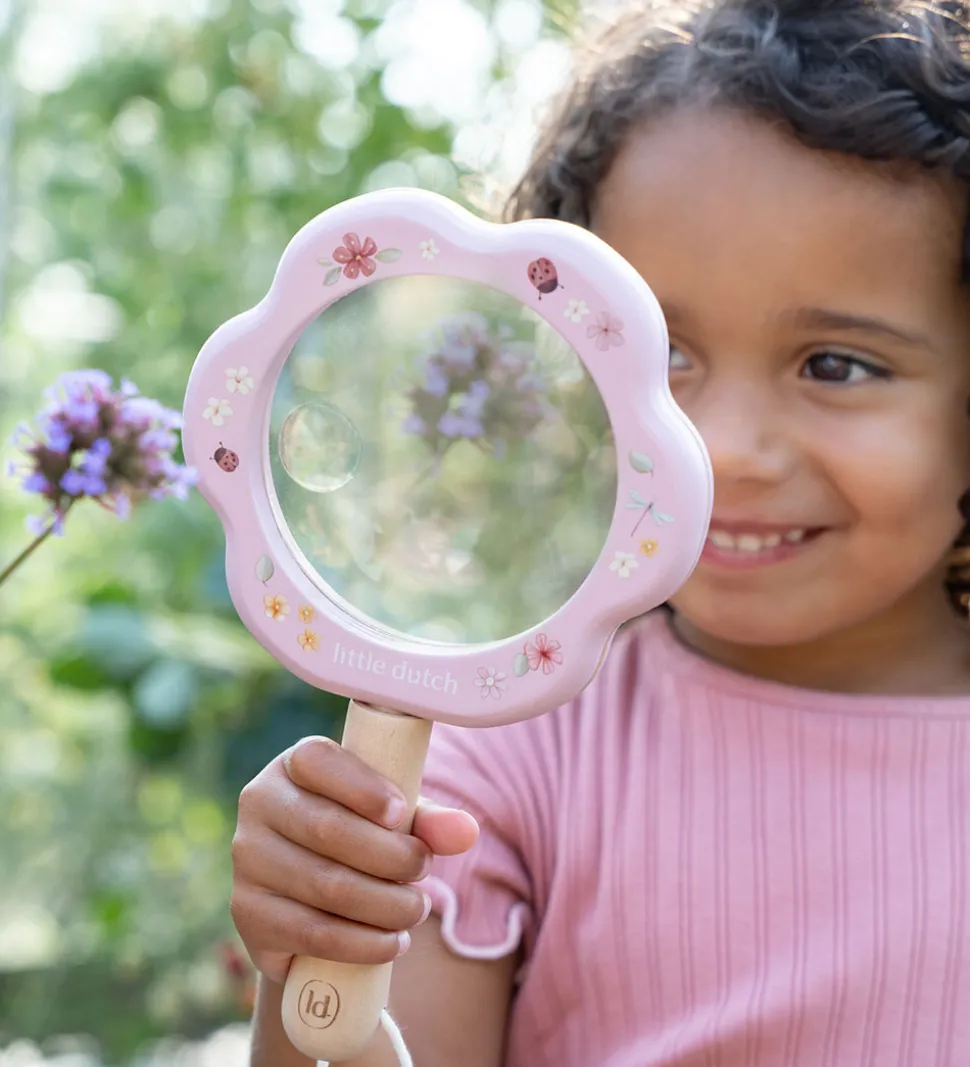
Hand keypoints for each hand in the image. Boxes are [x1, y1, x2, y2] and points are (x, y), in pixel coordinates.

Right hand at [230, 735, 478, 983]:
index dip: (362, 787)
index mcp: (293, 765)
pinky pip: (312, 932)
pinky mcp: (248, 913)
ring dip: (384, 903)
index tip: (401, 813)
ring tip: (416, 909)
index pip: (319, 761)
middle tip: (423, 871)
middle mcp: (259, 804)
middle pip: (328, 828)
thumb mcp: (392, 819)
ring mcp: (248, 859)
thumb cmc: (359, 837)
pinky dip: (363, 942)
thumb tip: (467, 832)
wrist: (306, 899)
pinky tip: (393, 942)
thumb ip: (428, 819)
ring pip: (325, 885)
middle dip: (390, 855)